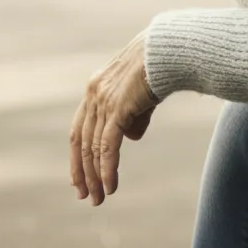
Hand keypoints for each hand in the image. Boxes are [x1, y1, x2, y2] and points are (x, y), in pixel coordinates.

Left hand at [69, 30, 160, 206]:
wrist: (169, 49)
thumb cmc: (160, 66)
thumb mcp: (141, 92)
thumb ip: (133, 114)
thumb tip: (130, 137)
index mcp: (95, 87)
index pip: (80, 128)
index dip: (78, 155)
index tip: (80, 177)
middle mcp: (94, 93)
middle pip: (81, 141)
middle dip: (82, 172)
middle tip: (84, 196)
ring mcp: (103, 100)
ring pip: (93, 148)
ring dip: (95, 177)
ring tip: (99, 198)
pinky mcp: (117, 108)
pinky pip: (107, 147)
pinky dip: (107, 169)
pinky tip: (110, 186)